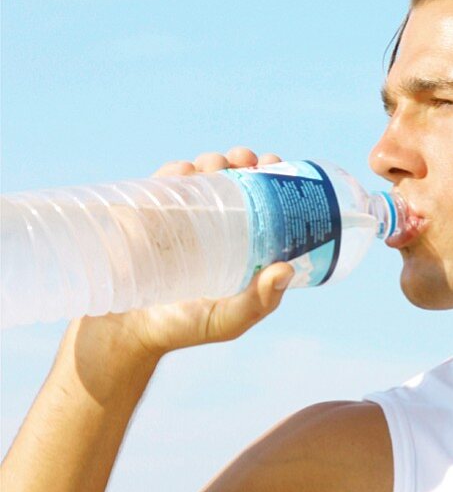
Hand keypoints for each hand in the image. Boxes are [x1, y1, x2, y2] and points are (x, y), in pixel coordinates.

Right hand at [72, 147, 292, 363]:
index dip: (271, 179)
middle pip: (233, 181)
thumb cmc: (183, 328)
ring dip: (213, 161)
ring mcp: (178, 217)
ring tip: (218, 164)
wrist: (127, 332)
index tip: (276, 165)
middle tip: (248, 160)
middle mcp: (212, 226)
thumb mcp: (228, 319)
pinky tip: (184, 170)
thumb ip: (259, 302)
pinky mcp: (147, 215)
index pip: (260, 202)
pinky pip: (161, 184)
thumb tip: (287, 269)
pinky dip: (174, 172)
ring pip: (200, 176)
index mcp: (239, 244)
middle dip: (243, 161)